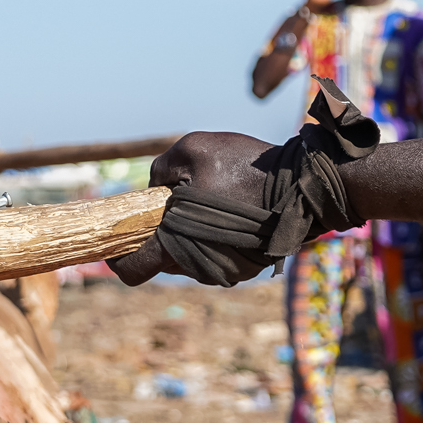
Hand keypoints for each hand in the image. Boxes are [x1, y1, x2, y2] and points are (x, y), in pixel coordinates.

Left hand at [115, 131, 278, 285]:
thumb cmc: (244, 166)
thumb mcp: (192, 149)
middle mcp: (197, 268)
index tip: (123, 238)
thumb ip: (160, 169)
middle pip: (162, 258)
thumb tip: (154, 189)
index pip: (131, 269)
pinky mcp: (244, 271)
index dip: (119, 256)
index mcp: (175, 246)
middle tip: (178, 204)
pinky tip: (231, 215)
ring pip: (188, 258)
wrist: (303, 184)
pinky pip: (214, 257)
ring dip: (189, 236)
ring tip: (211, 205)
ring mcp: (224, 273)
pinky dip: (214, 240)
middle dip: (163, 233)